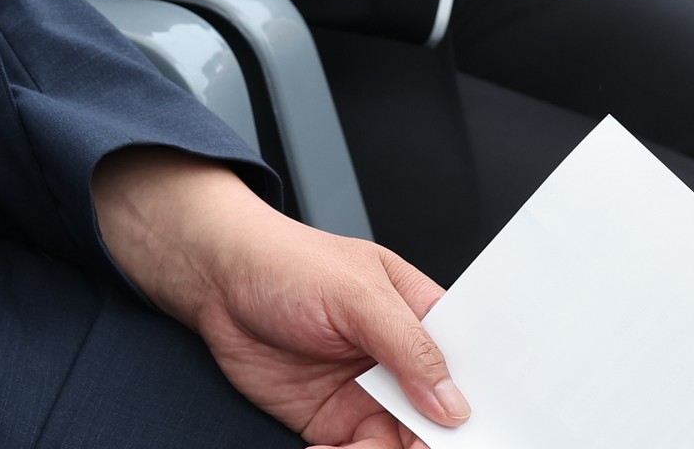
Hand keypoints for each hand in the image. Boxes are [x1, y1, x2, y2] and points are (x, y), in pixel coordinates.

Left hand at [93, 148, 464, 445]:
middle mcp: (401, 362)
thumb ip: (408, 345)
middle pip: (442, 421)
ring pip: (403, 447)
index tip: (471, 432)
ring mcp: (371, 395)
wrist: (214, 281)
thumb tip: (452, 402)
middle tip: (410, 446)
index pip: (470, 369)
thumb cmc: (283, 262)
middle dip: (435, 443)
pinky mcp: (336, 422)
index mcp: (421, 316)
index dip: (480, 404)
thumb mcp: (354, 292)